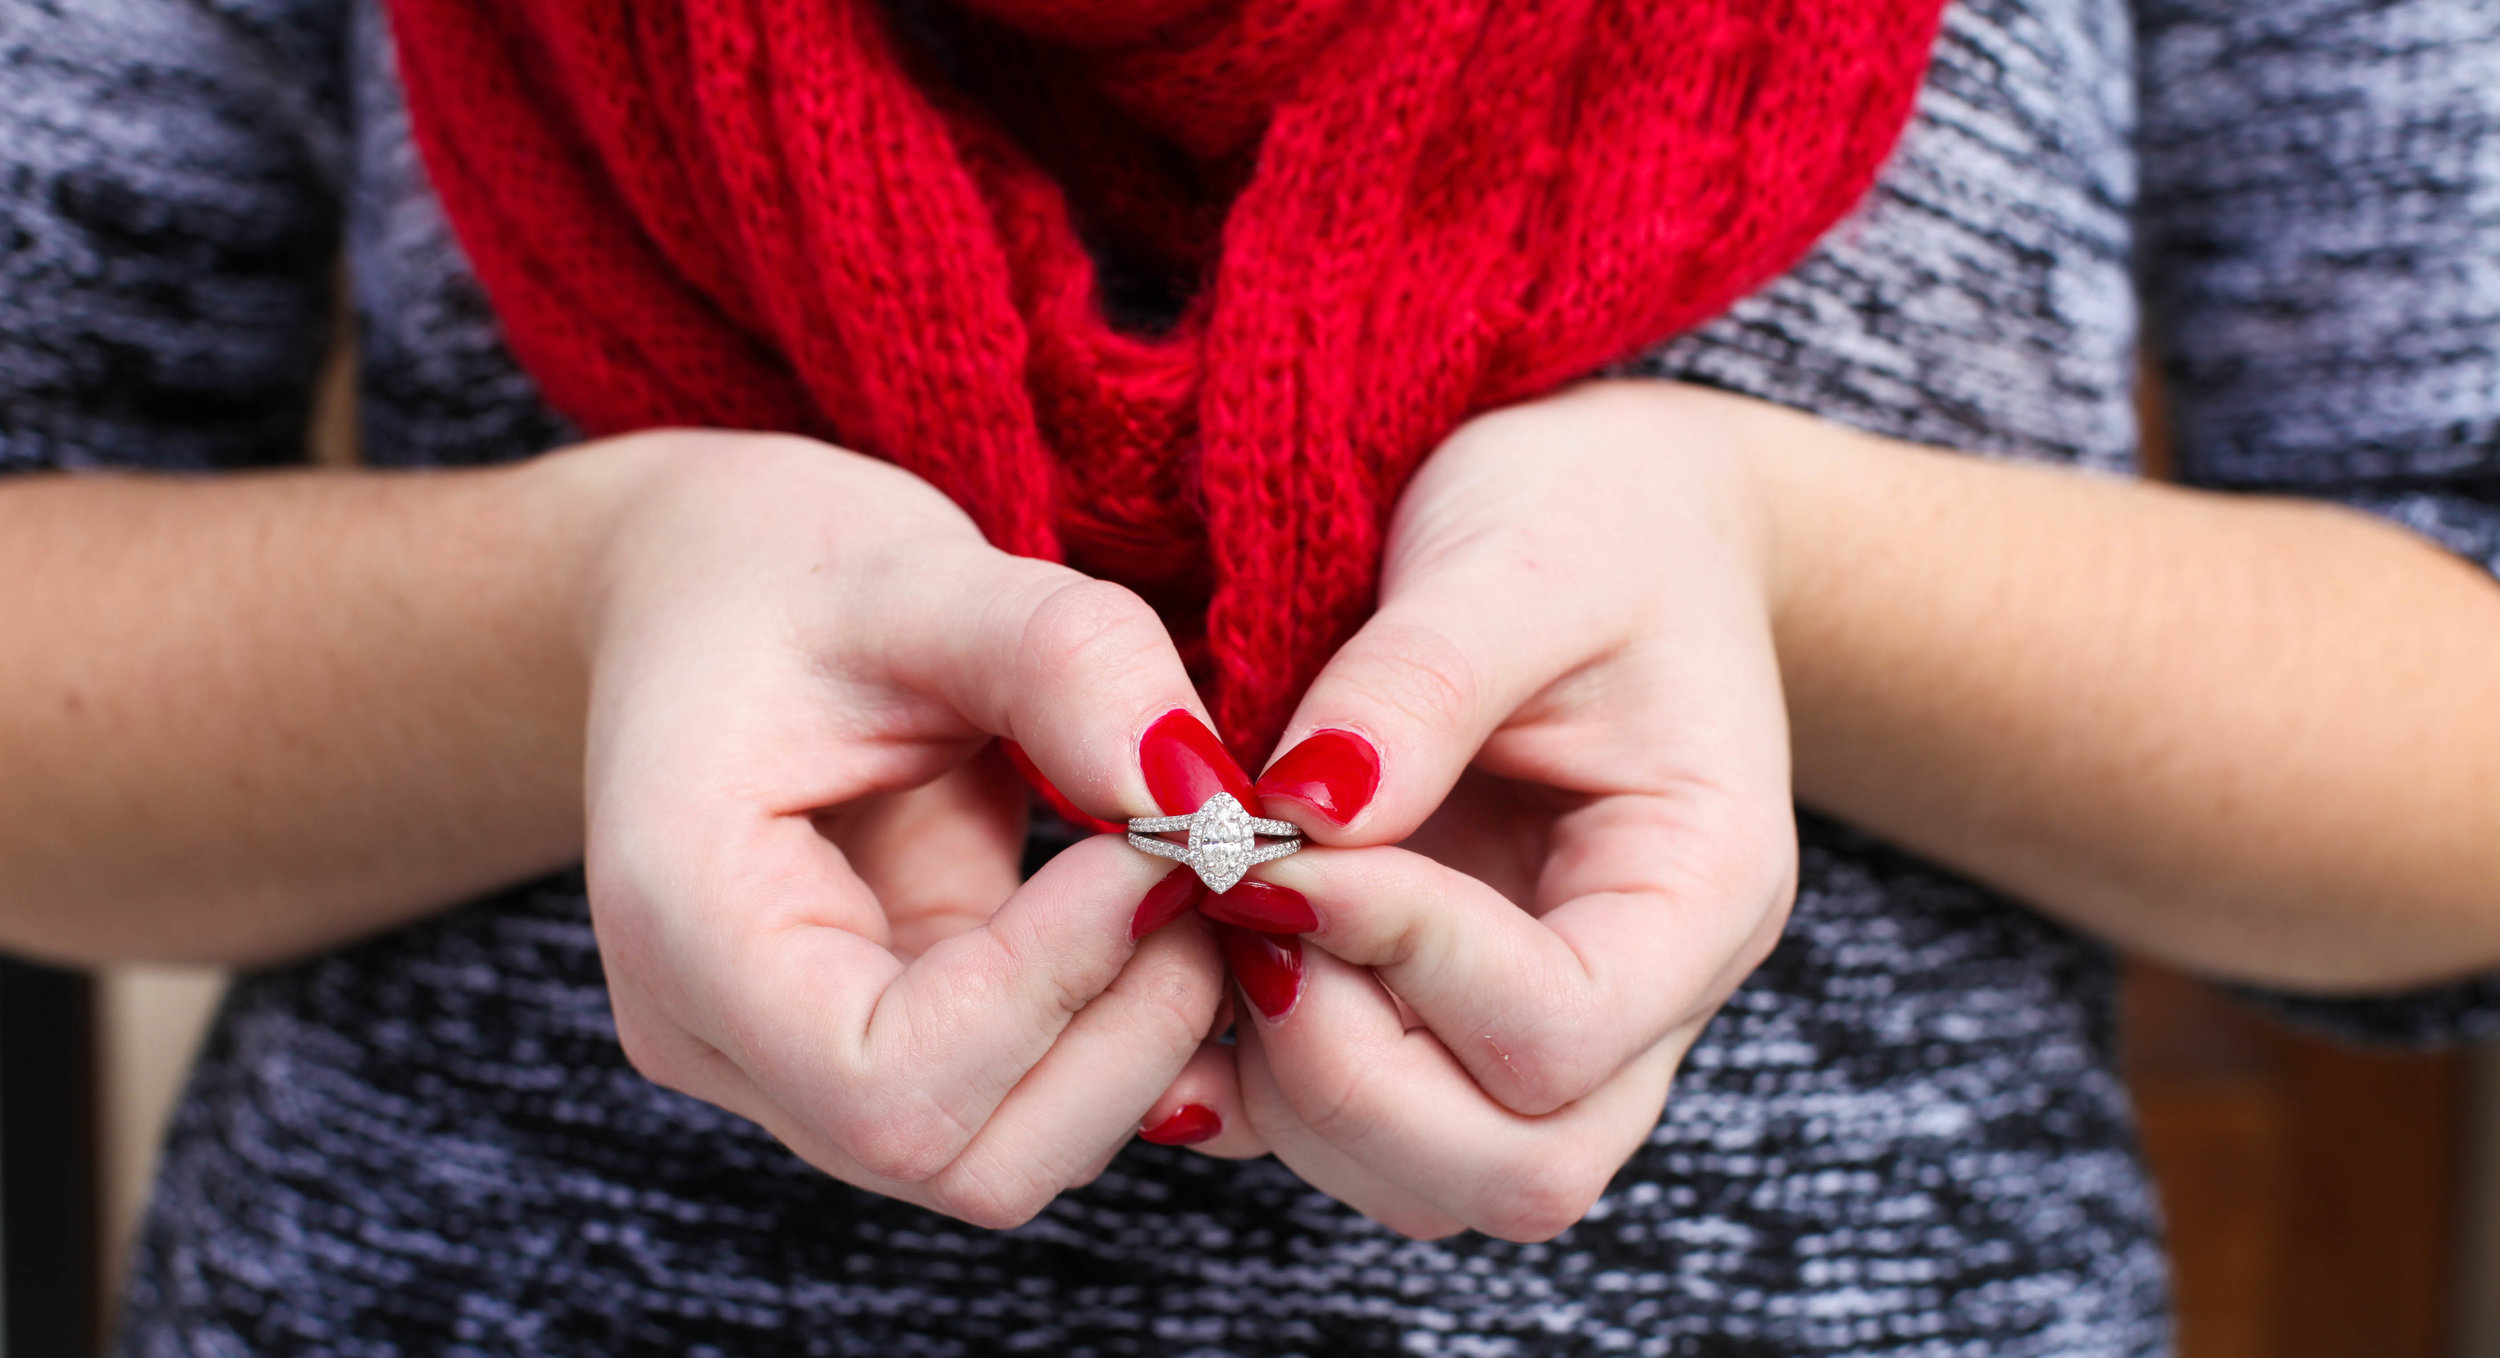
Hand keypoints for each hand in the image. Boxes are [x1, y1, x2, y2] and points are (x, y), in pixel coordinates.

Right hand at [573, 430, 1238, 1228]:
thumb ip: (1063, 658)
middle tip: (1213, 871)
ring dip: (1145, 1039)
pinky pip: (1028, 1106)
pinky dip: (1128, 1031)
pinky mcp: (884, 1058)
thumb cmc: (781, 570)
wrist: (706, 593)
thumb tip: (1202, 795)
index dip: (1052, 986)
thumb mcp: (918, 568)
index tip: (1154, 844)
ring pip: (1008, 1158)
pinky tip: (1165, 908)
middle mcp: (724, 1038)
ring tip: (1193, 875)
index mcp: (685, 925)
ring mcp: (799, 1071)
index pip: (882, 1079)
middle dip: (1128, 1032)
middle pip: (960, 1158)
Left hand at [1141, 381, 1799, 1238]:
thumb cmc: (1592, 514)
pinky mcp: (1446, 1017)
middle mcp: (1644, 993)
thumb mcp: (1517, 553)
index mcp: (1702, 887)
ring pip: (1430, 1180)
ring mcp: (1545, 1023)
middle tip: (1242, 914)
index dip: (1400, 955)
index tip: (1282, 838)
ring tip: (1225, 920)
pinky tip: (1192, 970)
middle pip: (1515, 1167)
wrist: (1619, 516)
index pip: (1554, 1029)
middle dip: (1339, 1069)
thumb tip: (1299, 817)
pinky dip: (1252, 1089)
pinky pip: (1352, 1134)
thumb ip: (1418, 685)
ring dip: (1289, 1087)